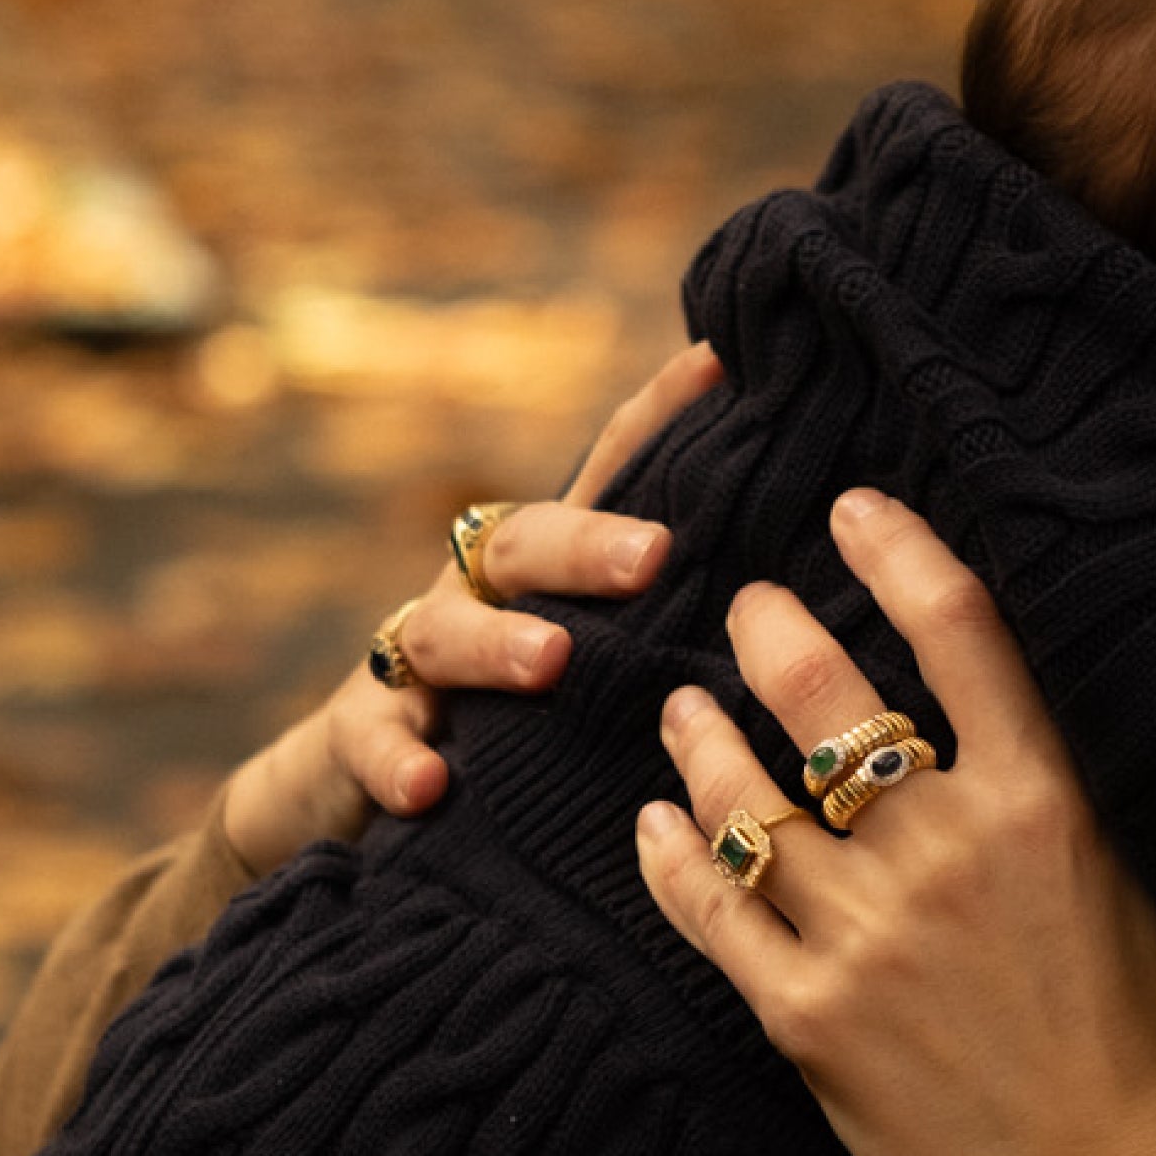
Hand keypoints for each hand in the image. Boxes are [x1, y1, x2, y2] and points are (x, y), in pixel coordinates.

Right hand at [221, 342, 721, 875]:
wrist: (360, 791)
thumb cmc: (522, 730)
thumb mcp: (599, 671)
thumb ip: (666, 630)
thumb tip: (795, 603)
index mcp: (545, 572)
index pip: (604, 477)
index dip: (657, 417)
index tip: (723, 364)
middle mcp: (476, 595)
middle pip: (523, 544)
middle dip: (587, 544)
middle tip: (654, 555)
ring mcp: (415, 661)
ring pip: (443, 633)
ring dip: (498, 642)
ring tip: (551, 659)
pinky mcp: (361, 734)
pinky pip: (370, 738)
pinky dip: (397, 758)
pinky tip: (430, 784)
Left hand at [636, 488, 1155, 1155]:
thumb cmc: (1152, 1036)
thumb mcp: (1135, 880)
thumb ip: (1066, 783)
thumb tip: (1011, 686)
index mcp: (1047, 805)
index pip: (958, 631)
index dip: (894, 548)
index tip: (849, 507)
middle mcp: (949, 853)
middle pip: (827, 697)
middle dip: (769, 629)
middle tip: (746, 606)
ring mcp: (869, 936)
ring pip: (748, 797)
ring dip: (702, 736)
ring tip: (683, 708)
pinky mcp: (808, 1017)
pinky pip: (710, 909)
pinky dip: (673, 851)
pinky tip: (655, 820)